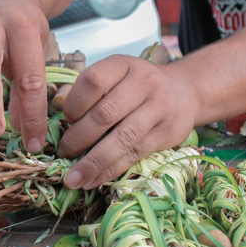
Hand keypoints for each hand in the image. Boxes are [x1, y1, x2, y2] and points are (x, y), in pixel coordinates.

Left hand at [58, 55, 200, 189]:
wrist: (184, 92)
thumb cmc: (135, 87)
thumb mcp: (115, 76)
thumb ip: (90, 94)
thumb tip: (61, 125)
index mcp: (123, 65)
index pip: (93, 81)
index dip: (73, 104)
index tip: (65, 120)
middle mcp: (144, 82)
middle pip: (105, 114)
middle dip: (78, 139)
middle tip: (63, 153)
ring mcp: (159, 108)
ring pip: (121, 139)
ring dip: (92, 163)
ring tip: (73, 179)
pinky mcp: (167, 133)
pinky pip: (134, 155)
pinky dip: (109, 171)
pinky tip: (92, 181)